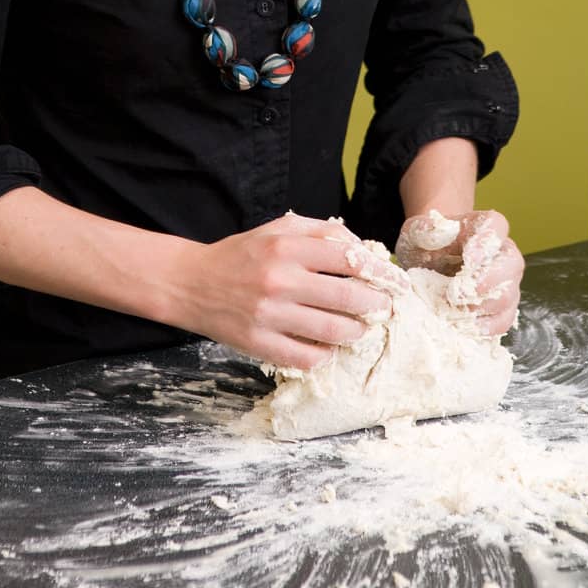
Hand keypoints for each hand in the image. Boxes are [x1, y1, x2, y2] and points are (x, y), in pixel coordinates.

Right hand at [174, 213, 407, 371]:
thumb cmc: (241, 254)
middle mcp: (279, 280)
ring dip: (356, 332)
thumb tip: (363, 248)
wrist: (191, 283)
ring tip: (361, 329)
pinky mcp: (258, 343)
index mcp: (286, 247)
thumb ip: (320, 232)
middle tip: (384, 308)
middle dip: (375, 305)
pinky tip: (329, 349)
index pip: (349, 259)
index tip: (395, 282)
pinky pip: (306, 358)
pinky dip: (325, 356)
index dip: (380, 272)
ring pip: (332, 330)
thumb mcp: (277, 230)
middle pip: (347, 296)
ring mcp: (269, 315)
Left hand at [395, 208, 523, 336]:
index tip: (468, 259)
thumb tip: (441, 230)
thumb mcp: (417, 232)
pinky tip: (463, 327)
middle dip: (485, 281)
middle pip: (512, 263)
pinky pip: (505, 320)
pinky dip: (484, 327)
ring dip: (480, 307)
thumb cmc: (426, 246)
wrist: (428, 267)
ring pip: (509, 295)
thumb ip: (426, 228)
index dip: (486, 243)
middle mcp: (504, 252)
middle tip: (456, 293)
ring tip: (452, 311)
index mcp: (485, 226)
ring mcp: (508, 281)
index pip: (496, 226)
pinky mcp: (503, 308)